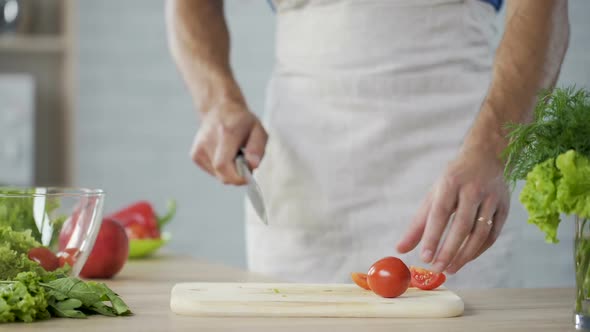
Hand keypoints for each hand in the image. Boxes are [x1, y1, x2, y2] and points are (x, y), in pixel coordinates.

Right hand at [190, 102, 267, 184]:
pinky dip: (221, 168)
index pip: (223, 165)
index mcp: (225, 133)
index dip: (237, 177)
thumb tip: (253, 165)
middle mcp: (208, 141)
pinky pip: (212, 172)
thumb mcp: (258, 130)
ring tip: (232, 154)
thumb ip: (257, 149)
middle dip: (236, 175)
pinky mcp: (195, 155)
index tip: (248, 176)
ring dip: (229, 171)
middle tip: (244, 163)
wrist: (219, 109)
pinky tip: (223, 154)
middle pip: (221, 174)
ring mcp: (199, 149)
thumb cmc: (241, 122)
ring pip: (218, 175)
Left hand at [396, 147, 509, 273]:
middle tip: (437, 268)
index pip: (440, 213)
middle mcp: (473, 188)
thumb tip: (400, 249)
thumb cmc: (454, 180)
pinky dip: (479, 250)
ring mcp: (492, 197)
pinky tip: (466, 258)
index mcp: (451, 182)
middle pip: (462, 225)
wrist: (485, 157)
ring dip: (465, 255)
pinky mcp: (505, 206)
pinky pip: (493, 234)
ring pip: (480, 232)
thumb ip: (418, 223)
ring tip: (451, 268)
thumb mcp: (434, 194)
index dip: (433, 236)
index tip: (425, 257)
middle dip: (449, 250)